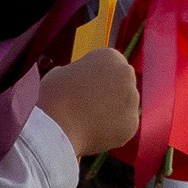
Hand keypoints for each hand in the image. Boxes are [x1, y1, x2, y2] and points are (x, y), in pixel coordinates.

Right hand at [39, 46, 141, 163]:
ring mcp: (132, 98)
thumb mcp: (61, 73)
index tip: (84, 87)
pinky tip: (94, 132)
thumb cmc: (55, 98)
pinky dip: (112, 129)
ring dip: (112, 110)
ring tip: (88, 120)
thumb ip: (78, 72)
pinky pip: (123, 125)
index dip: (95, 76)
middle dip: (109, 92)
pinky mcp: (133, 122)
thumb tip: (80, 78)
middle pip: (120, 83)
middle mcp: (127, 73)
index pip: (108, 64)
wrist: (57, 128)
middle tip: (89, 105)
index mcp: (110, 56)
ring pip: (124, 104)